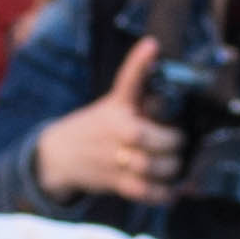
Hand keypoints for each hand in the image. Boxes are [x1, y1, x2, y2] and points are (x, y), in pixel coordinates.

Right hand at [29, 40, 182, 208]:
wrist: (60, 154)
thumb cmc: (98, 124)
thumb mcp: (115, 102)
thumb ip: (143, 94)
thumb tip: (172, 75)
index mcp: (116, 106)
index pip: (128, 80)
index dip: (140, 62)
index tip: (151, 44)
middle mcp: (114, 129)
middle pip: (148, 136)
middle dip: (173, 142)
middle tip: (179, 142)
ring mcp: (112, 158)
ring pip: (150, 166)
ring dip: (171, 168)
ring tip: (177, 165)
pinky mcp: (114, 183)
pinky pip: (143, 192)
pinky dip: (162, 194)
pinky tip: (172, 191)